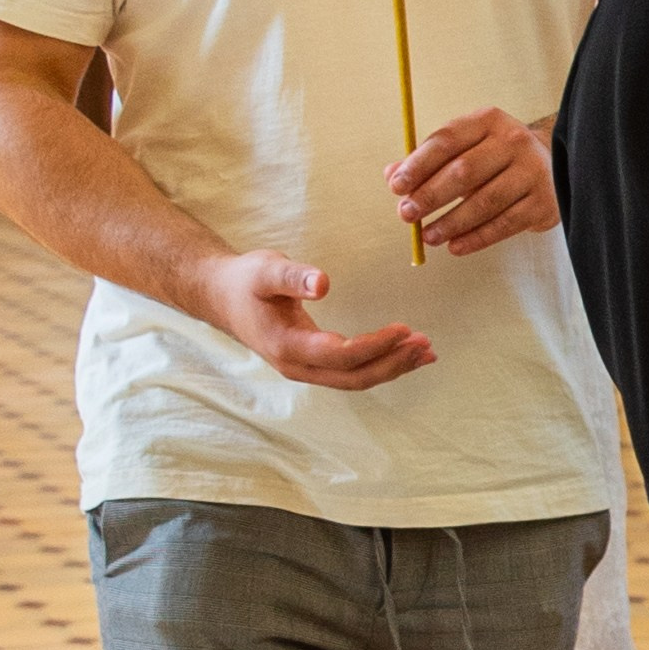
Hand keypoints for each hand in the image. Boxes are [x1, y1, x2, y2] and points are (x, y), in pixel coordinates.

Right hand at [200, 252, 434, 389]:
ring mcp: (305, 370)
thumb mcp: (265, 269)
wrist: (222, 297)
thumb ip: (292, 276)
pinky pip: (351, 373)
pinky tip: (405, 355)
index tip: (404, 329)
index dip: (374, 345)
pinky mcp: (313, 365)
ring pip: (355, 379)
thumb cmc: (245, 281)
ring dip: (392, 368)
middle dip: (392, 364)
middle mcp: (297, 366)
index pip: (339, 354)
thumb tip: (323, 283)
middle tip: (425, 345)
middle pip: (353, 377)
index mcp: (286, 346)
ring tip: (426, 352)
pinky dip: (381, 365)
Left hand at [389, 108, 557, 255]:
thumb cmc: (496, 158)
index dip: (418, 165)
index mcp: (488, 121)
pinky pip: (504, 224)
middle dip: (431, 196)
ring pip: (484, 202)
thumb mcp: (464, 149)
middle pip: (464, 171)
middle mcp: (513, 141)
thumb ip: (428, 161)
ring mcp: (532, 172)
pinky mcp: (543, 202)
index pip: (447, 141)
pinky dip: (476, 238)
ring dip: (451, 222)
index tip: (396, 187)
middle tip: (406, 215)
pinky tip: (455, 246)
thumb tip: (392, 176)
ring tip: (428, 237)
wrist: (555, 167)